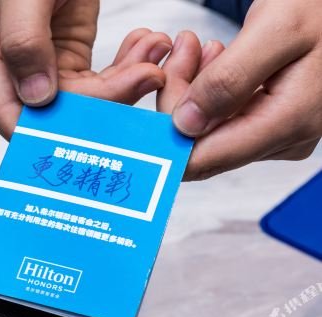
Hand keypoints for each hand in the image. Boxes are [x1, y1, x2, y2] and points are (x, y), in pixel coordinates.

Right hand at [0, 0, 171, 138]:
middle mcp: (1, 62)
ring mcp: (35, 61)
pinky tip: (146, 51)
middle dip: (102, 100)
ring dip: (122, 82)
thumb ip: (23, 41)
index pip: (7, 111)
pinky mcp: (62, 55)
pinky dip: (123, 69)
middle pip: (51, 111)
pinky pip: (94, 79)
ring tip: (154, 60)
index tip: (97, 129)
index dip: (48, 132)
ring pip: (79, 99)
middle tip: (148, 77)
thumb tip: (36, 99)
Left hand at [169, 0, 321, 179]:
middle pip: (200, 144)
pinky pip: (220, 117)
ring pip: (206, 129)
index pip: (203, 159)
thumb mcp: (276, 30)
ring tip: (200, 48)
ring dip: (191, 89)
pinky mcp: (268, 121)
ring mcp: (275, 133)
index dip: (166, 135)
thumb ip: (229, 79)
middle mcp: (282, 139)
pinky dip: (206, 89)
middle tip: (183, 50)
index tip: (157, 93)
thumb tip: (186, 125)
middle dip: (178, 100)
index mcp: (287, 123)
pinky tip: (216, 58)